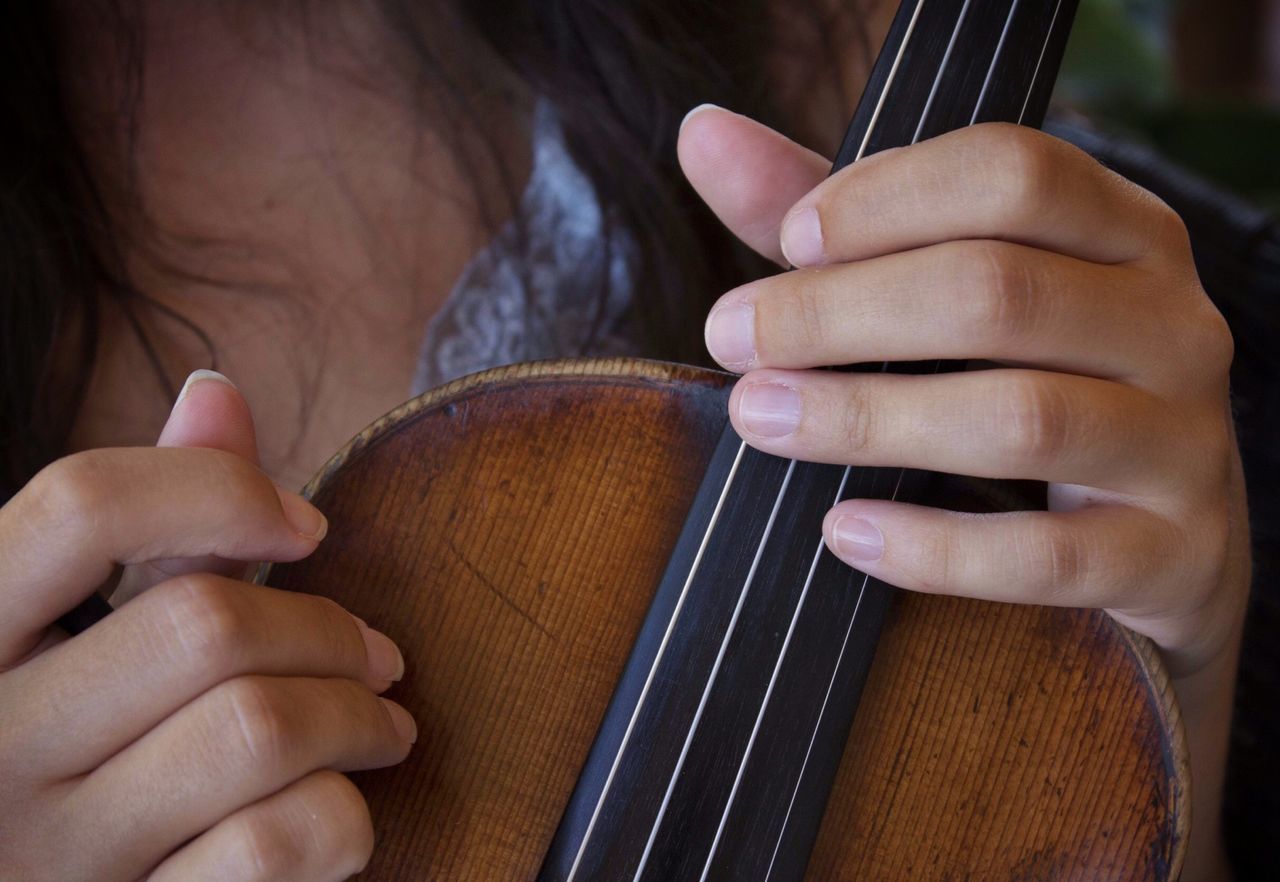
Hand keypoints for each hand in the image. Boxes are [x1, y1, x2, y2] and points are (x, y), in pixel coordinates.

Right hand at [0, 373, 414, 881]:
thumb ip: (153, 525)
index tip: (307, 527)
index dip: (219, 492)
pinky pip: (274, 844)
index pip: (81, 508)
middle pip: (205, 624)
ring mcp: (45, 853)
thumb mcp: (94, 637)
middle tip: (378, 657)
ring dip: (359, 718)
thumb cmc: (95, 760)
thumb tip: (215, 390)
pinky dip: (341, 819)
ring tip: (382, 725)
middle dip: (329, 631)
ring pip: (256, 730)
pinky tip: (337, 810)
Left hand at [679, 106, 1248, 880]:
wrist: (1157, 541)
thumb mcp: (948, 288)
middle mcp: (1171, 323)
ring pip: (1022, 419)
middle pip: (997, 291)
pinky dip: (933, 547)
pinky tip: (844, 531)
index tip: (785, 240)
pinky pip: (1047, 557)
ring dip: (868, 417)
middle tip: (731, 336)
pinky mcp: (1173, 555)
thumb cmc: (1026, 383)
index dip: (887, 198)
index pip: (1015, 173)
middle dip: (839, 313)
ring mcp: (1182, 443)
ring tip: (760, 417)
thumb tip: (706, 136)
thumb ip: (837, 222)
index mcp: (1124, 232)